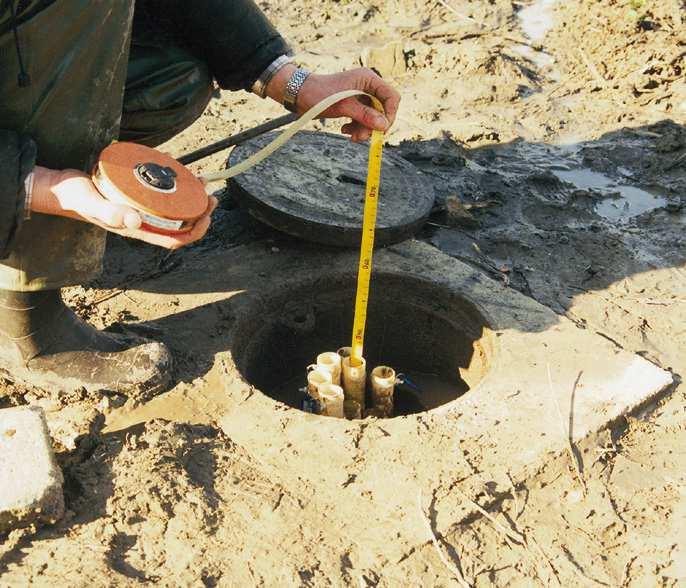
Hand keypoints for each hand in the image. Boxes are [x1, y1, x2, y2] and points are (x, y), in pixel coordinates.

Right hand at [31, 167, 216, 249]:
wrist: (59, 187)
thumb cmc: (75, 198)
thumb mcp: (92, 204)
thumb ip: (111, 213)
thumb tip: (136, 221)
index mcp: (138, 230)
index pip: (175, 239)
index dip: (195, 231)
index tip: (206, 214)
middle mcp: (143, 222)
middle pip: (180, 224)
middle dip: (200, 211)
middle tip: (210, 194)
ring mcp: (140, 209)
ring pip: (174, 208)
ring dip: (191, 197)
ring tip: (200, 180)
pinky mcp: (136, 195)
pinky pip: (161, 193)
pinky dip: (174, 184)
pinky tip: (178, 170)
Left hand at [267, 65, 400, 141]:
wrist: (300, 94)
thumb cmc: (319, 94)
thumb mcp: (343, 106)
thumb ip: (364, 115)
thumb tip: (383, 125)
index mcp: (368, 79)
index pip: (391, 97)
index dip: (390, 114)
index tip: (382, 129)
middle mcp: (367, 86)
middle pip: (383, 110)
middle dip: (374, 126)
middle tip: (362, 137)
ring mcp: (361, 96)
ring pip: (373, 118)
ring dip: (364, 130)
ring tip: (351, 136)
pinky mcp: (354, 105)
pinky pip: (363, 120)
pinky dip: (356, 128)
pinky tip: (345, 130)